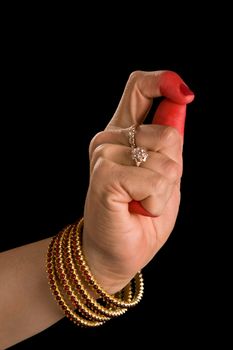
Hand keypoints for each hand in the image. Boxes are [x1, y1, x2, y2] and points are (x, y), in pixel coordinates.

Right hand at [83, 71, 193, 292]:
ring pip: (165, 160)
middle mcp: (110, 137)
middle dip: (173, 167)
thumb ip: (168, 140)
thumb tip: (180, 100)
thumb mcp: (164, 173)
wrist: (119, 250)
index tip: (184, 93)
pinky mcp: (105, 174)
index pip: (138, 87)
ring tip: (142, 200)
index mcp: (124, 133)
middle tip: (151, 189)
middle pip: (167, 132)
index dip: (163, 81)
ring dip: (165, 189)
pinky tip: (138, 208)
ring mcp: (104, 154)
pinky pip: (153, 180)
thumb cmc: (141, 213)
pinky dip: (155, 202)